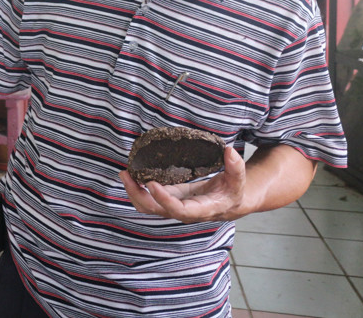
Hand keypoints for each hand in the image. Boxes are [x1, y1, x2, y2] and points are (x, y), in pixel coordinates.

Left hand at [119, 146, 247, 222]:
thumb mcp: (238, 179)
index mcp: (202, 209)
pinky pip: (149, 200)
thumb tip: (229, 151)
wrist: (230, 201)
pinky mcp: (169, 199)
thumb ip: (236, 167)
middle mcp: (185, 211)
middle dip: (139, 195)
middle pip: (157, 210)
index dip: (164, 200)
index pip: (179, 210)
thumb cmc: (233, 191)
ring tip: (124, 174)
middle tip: (126, 175)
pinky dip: (138, 189)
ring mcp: (174, 206)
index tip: (151, 184)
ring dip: (134, 192)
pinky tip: (132, 175)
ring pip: (149, 206)